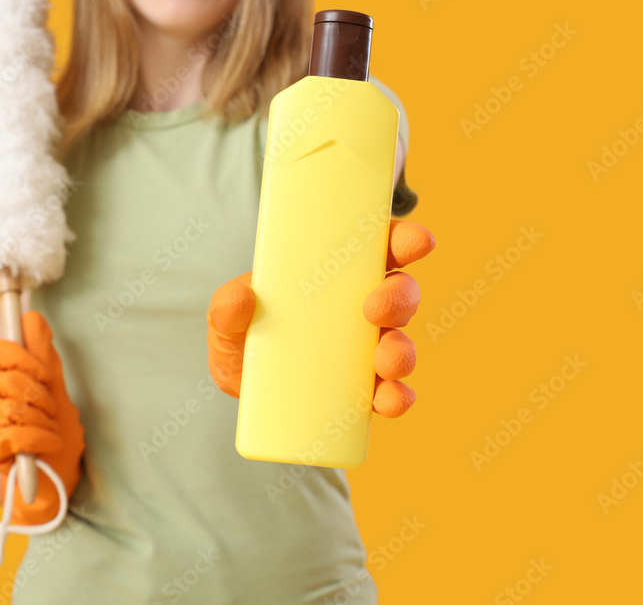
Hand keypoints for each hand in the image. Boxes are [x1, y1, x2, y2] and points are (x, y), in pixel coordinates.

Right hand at [0, 310, 84, 524]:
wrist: (59, 483)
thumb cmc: (57, 438)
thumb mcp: (58, 392)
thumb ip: (45, 357)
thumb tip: (32, 316)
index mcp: (5, 382)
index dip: (24, 359)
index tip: (45, 376)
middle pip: (9, 378)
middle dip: (41, 396)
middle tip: (50, 412)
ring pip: (13, 407)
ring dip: (44, 421)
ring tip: (49, 433)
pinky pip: (15, 434)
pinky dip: (40, 440)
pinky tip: (47, 447)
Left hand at [206, 220, 434, 417]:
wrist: (239, 388)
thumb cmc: (242, 334)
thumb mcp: (226, 316)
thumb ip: (225, 306)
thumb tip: (241, 300)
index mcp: (339, 274)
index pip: (381, 248)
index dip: (405, 240)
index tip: (416, 241)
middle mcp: (362, 308)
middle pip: (400, 293)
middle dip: (399, 297)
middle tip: (376, 309)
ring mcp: (367, 350)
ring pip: (401, 343)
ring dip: (401, 351)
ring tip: (384, 362)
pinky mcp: (364, 390)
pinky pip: (392, 392)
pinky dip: (397, 397)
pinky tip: (390, 401)